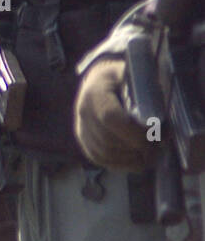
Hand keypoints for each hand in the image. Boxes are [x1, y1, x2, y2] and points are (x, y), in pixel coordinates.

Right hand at [74, 57, 157, 171]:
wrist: (100, 79)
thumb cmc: (123, 78)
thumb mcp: (135, 77)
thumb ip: (145, 94)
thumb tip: (160, 119)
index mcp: (95, 92)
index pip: (110, 118)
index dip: (133, 133)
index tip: (154, 137)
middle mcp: (83, 110)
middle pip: (107, 140)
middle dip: (135, 149)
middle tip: (158, 148)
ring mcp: (80, 126)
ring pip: (103, 153)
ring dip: (128, 159)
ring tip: (149, 156)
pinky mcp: (83, 138)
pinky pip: (98, 158)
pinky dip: (119, 164)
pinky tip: (135, 160)